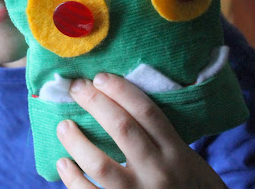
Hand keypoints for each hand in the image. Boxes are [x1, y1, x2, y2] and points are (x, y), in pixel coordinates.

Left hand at [56, 73, 225, 187]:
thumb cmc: (191, 188)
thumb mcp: (188, 161)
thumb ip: (163, 138)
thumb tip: (124, 105)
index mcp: (176, 153)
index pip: (147, 112)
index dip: (120, 90)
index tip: (100, 77)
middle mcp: (158, 172)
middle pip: (121, 128)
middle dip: (95, 102)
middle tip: (75, 88)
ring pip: (99, 164)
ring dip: (76, 141)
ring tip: (64, 126)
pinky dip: (72, 179)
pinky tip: (63, 163)